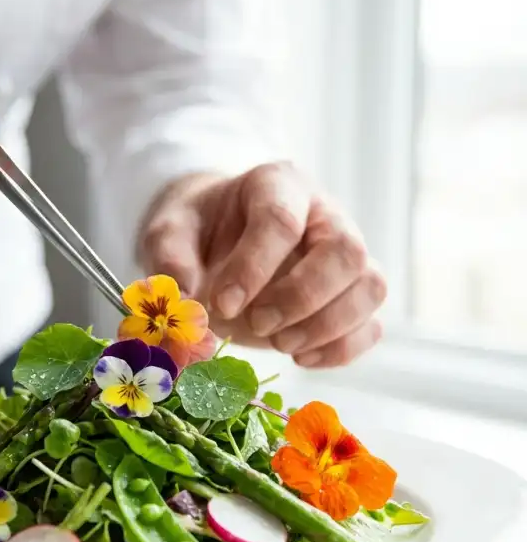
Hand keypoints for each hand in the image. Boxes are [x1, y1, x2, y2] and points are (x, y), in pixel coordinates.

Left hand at [137, 162, 386, 367]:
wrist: (216, 244)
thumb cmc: (196, 233)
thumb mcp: (169, 234)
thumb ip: (170, 259)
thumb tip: (185, 297)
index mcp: (276, 185)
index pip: (281, 220)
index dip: (254, 266)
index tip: (221, 304)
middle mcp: (324, 214)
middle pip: (346, 251)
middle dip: (301, 297)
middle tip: (258, 324)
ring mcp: (345, 255)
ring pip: (370, 286)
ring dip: (327, 326)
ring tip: (279, 343)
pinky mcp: (351, 295)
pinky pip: (372, 325)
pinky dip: (341, 349)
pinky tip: (300, 356)